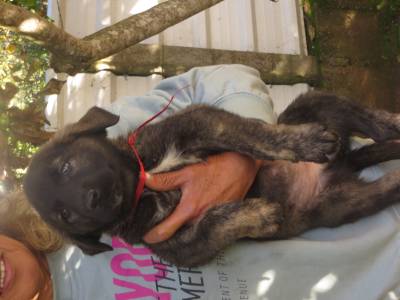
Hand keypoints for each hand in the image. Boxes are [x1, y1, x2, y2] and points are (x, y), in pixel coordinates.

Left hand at [143, 152, 261, 242]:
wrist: (242, 168)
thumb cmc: (216, 169)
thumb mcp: (188, 171)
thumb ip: (166, 179)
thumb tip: (145, 180)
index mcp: (189, 210)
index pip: (165, 231)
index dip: (152, 236)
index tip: (144, 236)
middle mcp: (199, 219)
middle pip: (176, 231)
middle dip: (165, 227)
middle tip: (153, 220)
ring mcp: (209, 219)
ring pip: (188, 226)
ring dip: (179, 222)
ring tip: (169, 214)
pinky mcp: (217, 216)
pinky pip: (200, 221)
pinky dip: (192, 218)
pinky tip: (189, 208)